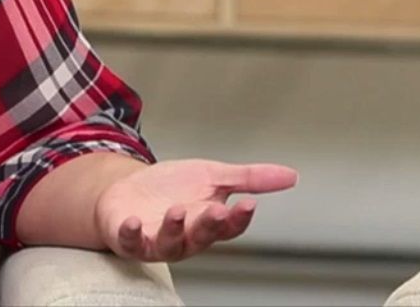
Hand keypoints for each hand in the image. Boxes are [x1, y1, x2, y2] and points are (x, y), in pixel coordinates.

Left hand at [93, 159, 298, 261]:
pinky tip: (134, 222)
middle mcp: (185, 237)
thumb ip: (249, 178)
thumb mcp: (213, 176)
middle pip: (202, 236)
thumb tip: (291, 176)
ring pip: (170, 243)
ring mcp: (156, 241)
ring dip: (174, 229)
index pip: (229, 226)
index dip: (239, 218)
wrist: (128, 191)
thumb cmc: (172, 189)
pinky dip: (132, 234)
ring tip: (178, 211)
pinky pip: (131, 242)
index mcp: (208, 223)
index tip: (247, 204)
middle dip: (209, 224)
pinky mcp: (128, 239)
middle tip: (216, 210)